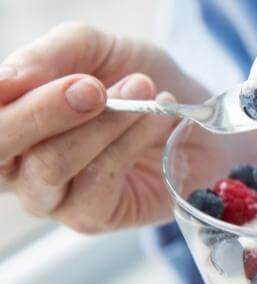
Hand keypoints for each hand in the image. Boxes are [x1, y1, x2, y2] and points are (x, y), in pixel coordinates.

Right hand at [0, 22, 256, 231]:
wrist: (193, 109)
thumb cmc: (135, 78)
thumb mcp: (93, 49)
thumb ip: (48, 57)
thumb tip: (5, 81)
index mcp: (8, 118)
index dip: (6, 95)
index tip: (53, 75)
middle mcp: (16, 163)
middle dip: (44, 113)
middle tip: (94, 88)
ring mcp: (51, 196)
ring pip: (50, 166)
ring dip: (102, 125)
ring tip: (144, 91)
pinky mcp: (90, 217)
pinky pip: (96, 183)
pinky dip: (128, 144)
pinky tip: (156, 118)